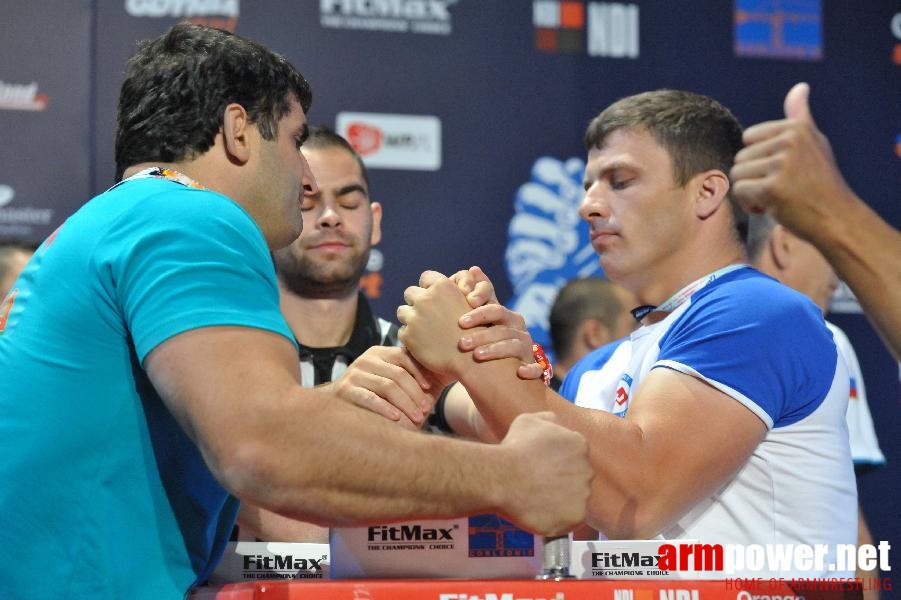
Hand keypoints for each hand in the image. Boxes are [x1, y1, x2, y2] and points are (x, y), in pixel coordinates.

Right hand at [326, 346, 437, 429]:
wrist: (341, 408)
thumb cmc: (378, 397)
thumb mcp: (397, 383)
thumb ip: (417, 377)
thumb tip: (451, 369)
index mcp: (381, 353)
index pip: (404, 356)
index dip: (420, 371)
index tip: (431, 387)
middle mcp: (367, 359)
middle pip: (398, 373)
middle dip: (415, 393)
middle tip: (426, 410)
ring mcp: (355, 374)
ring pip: (387, 386)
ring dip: (405, 403)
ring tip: (418, 418)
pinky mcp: (345, 390)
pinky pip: (370, 398)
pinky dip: (385, 408)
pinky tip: (397, 418)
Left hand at [398, 271, 477, 383]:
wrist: (472, 359)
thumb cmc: (475, 331)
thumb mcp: (469, 304)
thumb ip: (453, 292)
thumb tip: (450, 279)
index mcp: (442, 286)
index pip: (426, 277)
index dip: (429, 287)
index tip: (433, 297)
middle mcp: (426, 298)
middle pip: (410, 292)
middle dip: (416, 301)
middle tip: (425, 314)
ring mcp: (415, 317)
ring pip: (402, 311)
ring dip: (410, 318)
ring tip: (423, 329)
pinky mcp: (408, 335)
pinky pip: (402, 331)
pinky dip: (410, 336)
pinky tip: (423, 342)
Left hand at [454, 266, 544, 380]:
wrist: (501, 375)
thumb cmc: (486, 343)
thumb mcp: (482, 323)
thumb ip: (476, 298)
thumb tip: (473, 269)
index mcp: (505, 317)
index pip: (494, 308)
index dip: (479, 313)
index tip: (460, 321)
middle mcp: (518, 330)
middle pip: (502, 327)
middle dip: (482, 333)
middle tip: (462, 343)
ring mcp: (527, 349)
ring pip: (514, 345)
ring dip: (495, 350)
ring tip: (477, 356)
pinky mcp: (533, 369)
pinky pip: (536, 368)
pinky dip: (530, 369)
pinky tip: (519, 372)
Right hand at [497, 412, 592, 535]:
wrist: (502, 477)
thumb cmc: (513, 447)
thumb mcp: (529, 420)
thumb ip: (549, 420)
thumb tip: (556, 424)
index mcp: (580, 444)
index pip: (576, 456)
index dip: (557, 463)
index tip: (541, 468)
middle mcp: (587, 468)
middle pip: (578, 478)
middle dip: (562, 481)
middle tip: (539, 484)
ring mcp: (584, 494)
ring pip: (575, 499)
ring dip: (560, 500)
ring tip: (537, 499)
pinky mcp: (576, 516)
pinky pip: (570, 519)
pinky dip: (557, 518)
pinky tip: (539, 512)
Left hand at [731, 82, 853, 241]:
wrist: (836, 218)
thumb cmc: (821, 183)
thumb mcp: (814, 143)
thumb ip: (799, 117)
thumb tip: (799, 87)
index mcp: (797, 128)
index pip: (749, 137)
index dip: (760, 159)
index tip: (782, 170)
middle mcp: (790, 141)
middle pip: (740, 157)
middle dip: (754, 177)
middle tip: (780, 188)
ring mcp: (781, 164)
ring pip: (737, 174)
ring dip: (750, 192)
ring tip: (776, 197)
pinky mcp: (772, 188)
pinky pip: (739, 192)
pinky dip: (750, 205)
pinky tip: (772, 208)